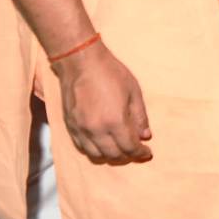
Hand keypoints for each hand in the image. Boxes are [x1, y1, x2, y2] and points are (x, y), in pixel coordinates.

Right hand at [52, 41, 152, 163]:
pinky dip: (95, 150)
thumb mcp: (133, 90)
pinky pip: (83, 148)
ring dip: (110, 156)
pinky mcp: (70, 126)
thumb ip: (140, 116)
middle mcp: (96, 130)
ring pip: (96, 155)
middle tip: (135, 151)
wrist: (81, 62)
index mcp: (115, 121)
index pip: (129, 147)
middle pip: (113, 155)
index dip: (140, 153)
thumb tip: (145, 136)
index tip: (147, 152)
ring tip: (120, 149)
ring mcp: (81, 130)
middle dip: (127, 156)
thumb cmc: (110, 72)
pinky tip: (102, 144)